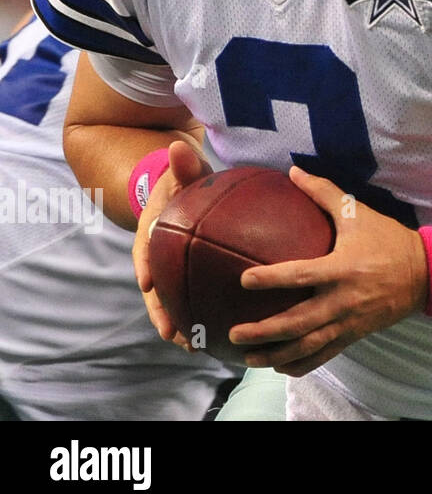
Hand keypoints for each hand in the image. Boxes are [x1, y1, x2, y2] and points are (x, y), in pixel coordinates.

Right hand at [131, 140, 211, 348]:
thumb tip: (178, 146)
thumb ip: (183, 163)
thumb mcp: (183, 169)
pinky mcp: (192, 273)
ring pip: (175, 298)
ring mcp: (174, 267)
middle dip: (162, 313)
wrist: (184, 186)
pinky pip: (196, 294)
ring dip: (182, 322)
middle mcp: (159, 254)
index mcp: (152, 231)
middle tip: (174, 335)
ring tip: (194, 346)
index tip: (148, 286)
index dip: (145, 268)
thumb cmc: (185, 178)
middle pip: (157, 288)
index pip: (144, 252)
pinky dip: (206, 311)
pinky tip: (225, 331)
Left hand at [229, 166, 428, 376]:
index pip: (300, 276)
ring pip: (308, 345)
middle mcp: (342, 300)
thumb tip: (293, 172)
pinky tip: (279, 365)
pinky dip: (301, 363)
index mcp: (342, 269)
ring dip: (276, 353)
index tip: (244, 281)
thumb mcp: (358, 213)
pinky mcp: (355, 334)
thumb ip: (325, 193)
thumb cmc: (389, 239)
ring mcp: (349, 321)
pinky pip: (324, 354)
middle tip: (235, 333)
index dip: (271, 279)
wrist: (425, 272)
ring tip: (248, 356)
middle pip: (298, 322)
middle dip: (264, 331)